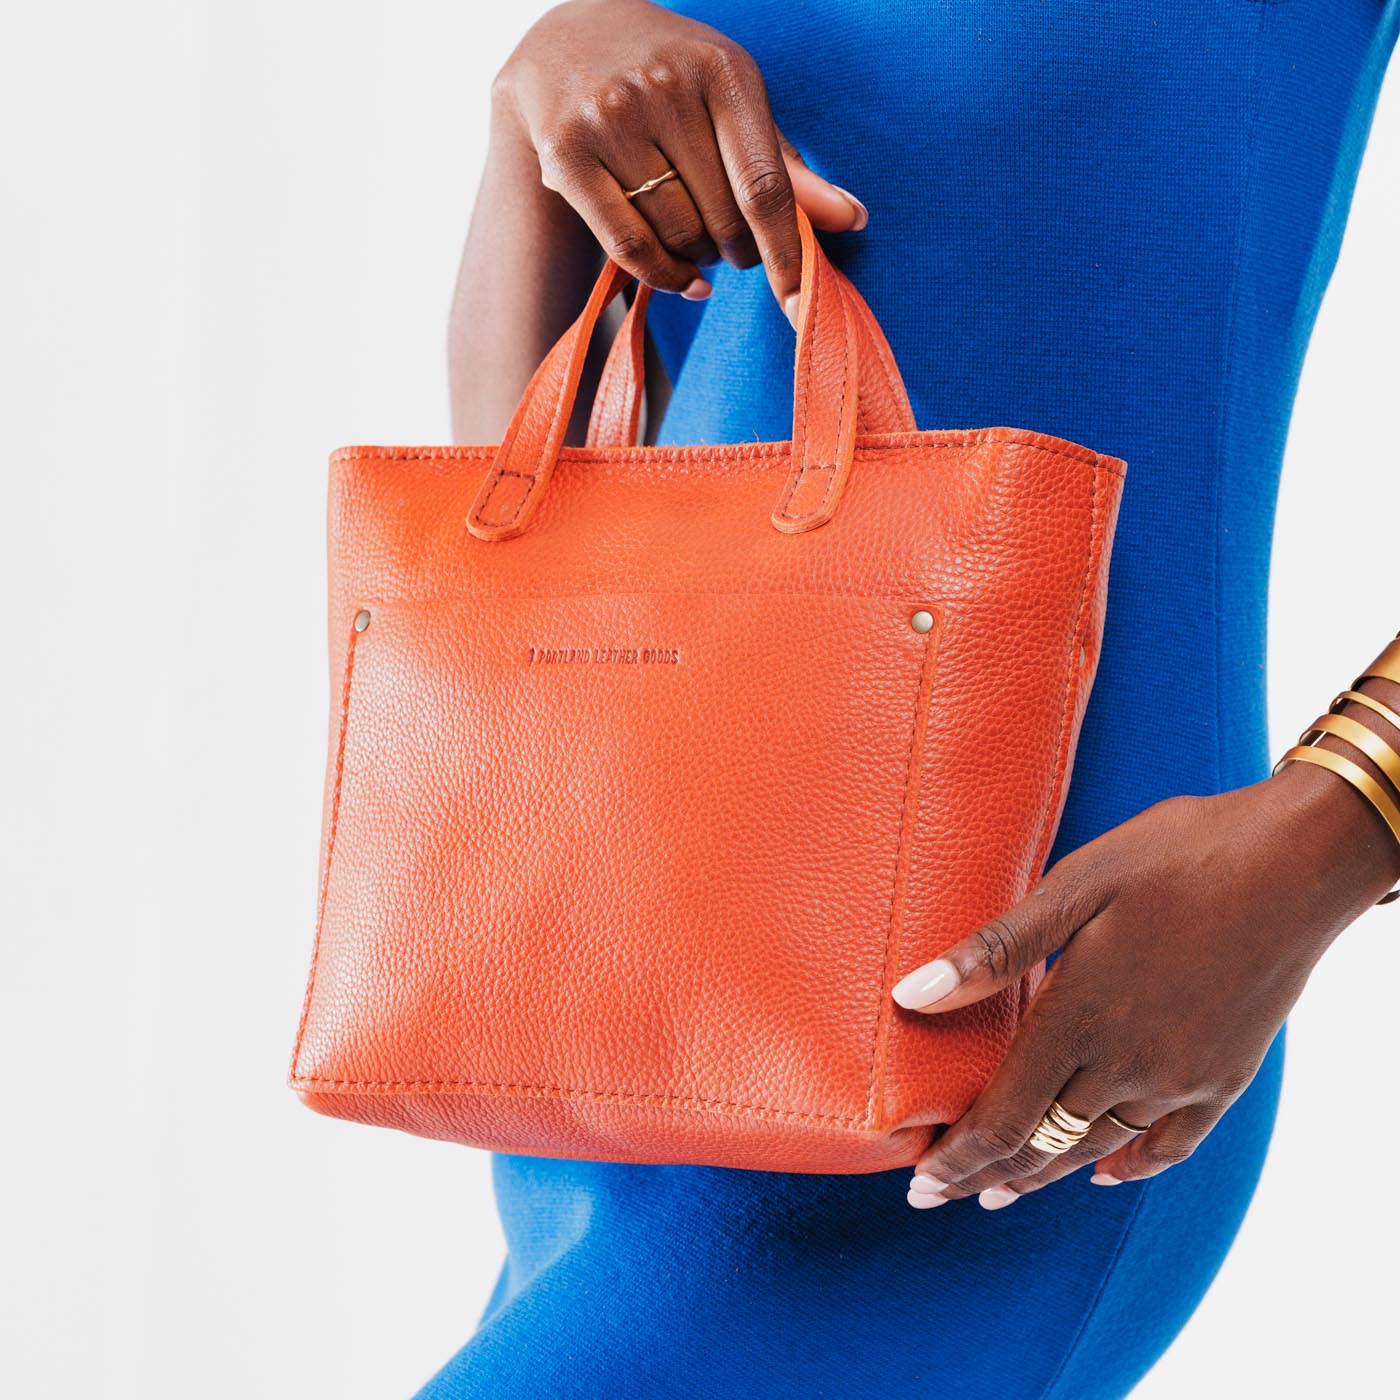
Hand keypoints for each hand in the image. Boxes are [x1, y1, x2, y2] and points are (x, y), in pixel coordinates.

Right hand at [491, 0, 866, 316]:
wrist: (567, 42)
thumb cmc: (673, 83)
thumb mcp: (734, 106)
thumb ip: (787, 167)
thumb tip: (850, 218)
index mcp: (722, 70)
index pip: (764, 184)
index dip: (785, 253)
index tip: (802, 305)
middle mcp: (664, 86)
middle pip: (721, 220)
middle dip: (736, 250)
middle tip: (730, 241)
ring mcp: (611, 118)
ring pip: (676, 235)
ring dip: (697, 257)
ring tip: (694, 233)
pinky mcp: (566, 154)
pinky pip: (629, 246)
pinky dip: (663, 277)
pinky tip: (683, 280)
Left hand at [892, 760, 1399, 1209]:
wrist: (1298, 862)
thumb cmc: (1175, 857)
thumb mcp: (1072, 886)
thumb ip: (994, 950)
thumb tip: (913, 994)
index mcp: (1079, 1018)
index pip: (1002, 1116)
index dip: (957, 1157)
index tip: (919, 1184)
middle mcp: (1127, 1064)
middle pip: (1042, 1143)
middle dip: (986, 1173)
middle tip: (943, 1195)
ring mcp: (1181, 1078)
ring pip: (1098, 1150)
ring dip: (1046, 1173)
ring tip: (1006, 1190)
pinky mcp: (1225, 1076)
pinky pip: (1170, 1145)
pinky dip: (1130, 1166)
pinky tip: (1106, 1174)